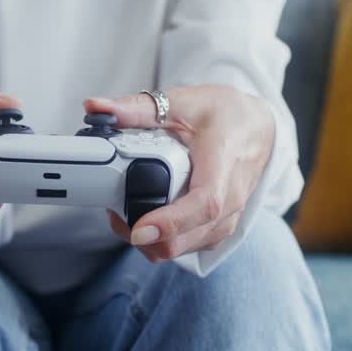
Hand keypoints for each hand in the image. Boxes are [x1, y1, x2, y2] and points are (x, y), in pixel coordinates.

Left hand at [85, 85, 274, 262]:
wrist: (256, 128)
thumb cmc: (225, 116)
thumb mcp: (181, 101)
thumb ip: (138, 108)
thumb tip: (95, 106)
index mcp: (223, 164)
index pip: (204, 204)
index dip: (170, 222)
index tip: (139, 229)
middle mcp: (230, 199)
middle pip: (186, 238)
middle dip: (144, 235)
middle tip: (115, 211)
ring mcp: (226, 218)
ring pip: (184, 249)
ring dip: (150, 241)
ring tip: (125, 213)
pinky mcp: (219, 228)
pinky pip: (188, 247)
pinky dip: (162, 241)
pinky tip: (145, 220)